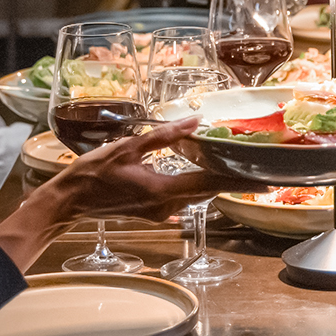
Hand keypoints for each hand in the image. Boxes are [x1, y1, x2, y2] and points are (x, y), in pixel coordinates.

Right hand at [33, 117, 266, 223]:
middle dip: (235, 182)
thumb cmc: (92, 175)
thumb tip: (194, 122)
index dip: (240, 181)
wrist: (69, 202)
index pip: (213, 184)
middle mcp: (168, 206)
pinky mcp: (153, 212)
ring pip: (197, 195)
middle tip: (260, 173)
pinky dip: (196, 185)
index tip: (265, 181)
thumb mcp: (127, 148)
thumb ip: (163, 136)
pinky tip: (201, 175)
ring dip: (216, 182)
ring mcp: (161, 212)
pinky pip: (183, 198)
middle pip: (210, 191)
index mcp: (164, 190)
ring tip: (238, 170)